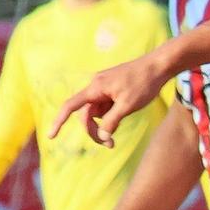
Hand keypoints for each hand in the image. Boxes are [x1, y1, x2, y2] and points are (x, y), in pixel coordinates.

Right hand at [50, 47, 171, 146]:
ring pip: (98, 112)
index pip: (70, 106)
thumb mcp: (128, 106)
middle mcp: (96, 86)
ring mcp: (104, 87)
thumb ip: (112, 121)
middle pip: (86, 114)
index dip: (59, 121)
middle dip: (94, 130)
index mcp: (96, 88)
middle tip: (110, 144)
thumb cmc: (144, 83)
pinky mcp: (112, 89)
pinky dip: (112, 114)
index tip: (51, 136)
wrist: (159, 66)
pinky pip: (106, 106)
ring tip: (126, 117)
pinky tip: (127, 110)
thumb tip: (101, 135)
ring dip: (107, 122)